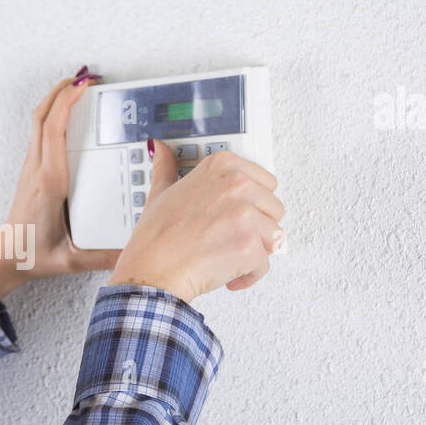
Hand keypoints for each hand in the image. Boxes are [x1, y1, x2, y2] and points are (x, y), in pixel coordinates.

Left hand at [0, 74, 120, 305]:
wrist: (6, 258)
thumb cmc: (32, 255)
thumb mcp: (71, 260)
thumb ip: (103, 257)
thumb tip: (132, 251)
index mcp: (49, 182)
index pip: (53, 131)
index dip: (66, 104)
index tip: (83, 87)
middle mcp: (37, 169)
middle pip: (42, 117)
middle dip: (61, 91)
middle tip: (83, 78)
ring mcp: (31, 168)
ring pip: (38, 122)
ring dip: (55, 100)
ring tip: (77, 89)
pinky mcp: (32, 171)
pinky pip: (40, 134)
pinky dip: (53, 116)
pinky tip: (68, 118)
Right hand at [107, 145, 284, 300]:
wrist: (151, 271)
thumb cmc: (155, 238)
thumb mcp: (160, 192)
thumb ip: (167, 167)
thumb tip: (161, 149)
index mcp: (222, 166)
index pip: (266, 183)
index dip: (253, 204)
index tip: (238, 214)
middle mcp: (237, 185)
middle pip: (274, 209)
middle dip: (257, 228)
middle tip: (230, 237)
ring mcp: (245, 215)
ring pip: (274, 237)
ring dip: (254, 251)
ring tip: (227, 254)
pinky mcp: (249, 246)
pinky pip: (264, 264)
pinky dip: (248, 275)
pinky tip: (228, 273)